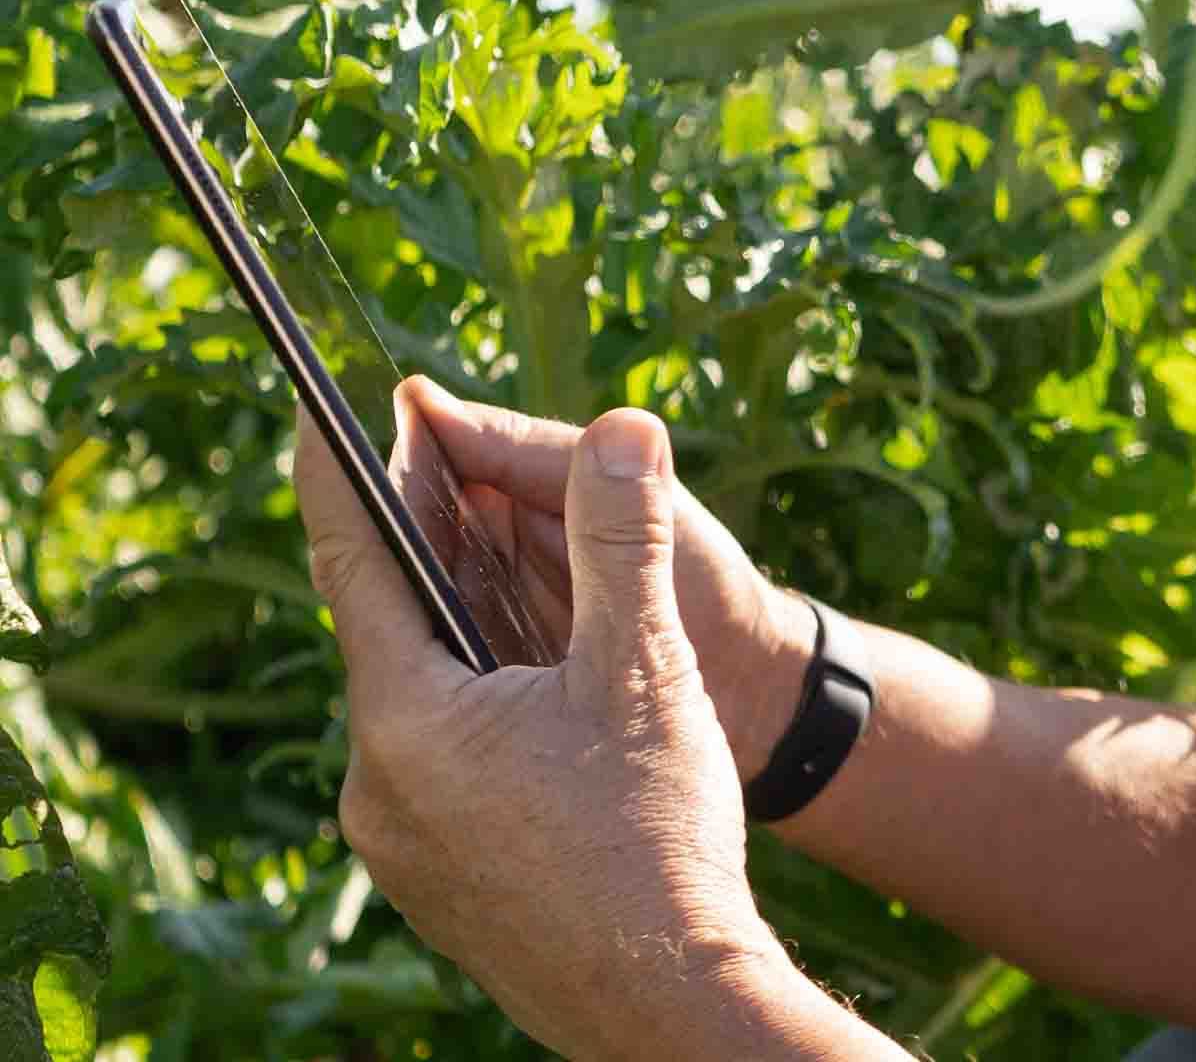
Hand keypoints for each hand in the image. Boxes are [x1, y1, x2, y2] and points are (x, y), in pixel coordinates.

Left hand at [296, 403, 789, 1057]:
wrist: (669, 1008)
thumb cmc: (656, 840)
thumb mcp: (642, 671)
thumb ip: (621, 543)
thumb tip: (623, 428)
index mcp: (406, 719)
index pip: (354, 560)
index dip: (343, 472)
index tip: (318, 402)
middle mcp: (377, 786)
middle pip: (389, 633)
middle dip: (426, 553)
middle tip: (452, 476)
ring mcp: (401, 846)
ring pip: (418, 704)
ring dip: (460, 638)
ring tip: (518, 588)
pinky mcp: (437, 884)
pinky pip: (436, 768)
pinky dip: (473, 712)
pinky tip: (541, 710)